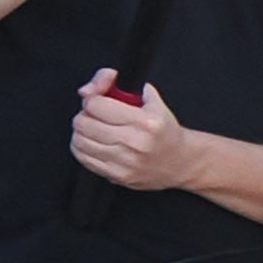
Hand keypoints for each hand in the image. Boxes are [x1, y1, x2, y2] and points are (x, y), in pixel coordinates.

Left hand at [72, 70, 206, 190]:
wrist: (182, 162)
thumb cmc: (165, 131)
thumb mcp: (151, 102)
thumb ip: (117, 87)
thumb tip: (88, 89)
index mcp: (145, 122)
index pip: (95, 105)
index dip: (91, 99)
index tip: (96, 100)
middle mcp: (134, 142)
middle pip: (83, 123)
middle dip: (84, 115)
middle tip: (93, 115)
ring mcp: (125, 161)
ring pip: (79, 141)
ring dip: (81, 132)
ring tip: (93, 129)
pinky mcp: (117, 175)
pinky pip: (84, 159)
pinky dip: (82, 148)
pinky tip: (93, 143)